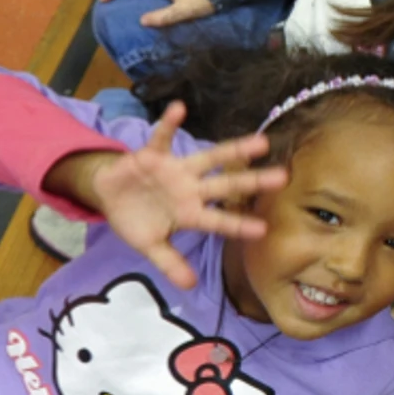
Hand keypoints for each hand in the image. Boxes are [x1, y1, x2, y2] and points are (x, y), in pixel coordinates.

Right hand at [62, 104, 285, 290]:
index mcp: (190, 213)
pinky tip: (179, 108)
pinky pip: (160, 137)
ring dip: (233, 150)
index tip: (263, 229)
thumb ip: (170, 263)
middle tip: (284, 177)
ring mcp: (175, 170)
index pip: (220, 220)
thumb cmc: (137, 220)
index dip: (238, 224)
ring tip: (260, 142)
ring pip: (209, 157)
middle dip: (253, 182)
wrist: (108, 195)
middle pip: (227, 185)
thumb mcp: (150, 246)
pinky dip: (168, 122)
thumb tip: (189, 286)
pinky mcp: (152, 155)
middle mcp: (190, 188)